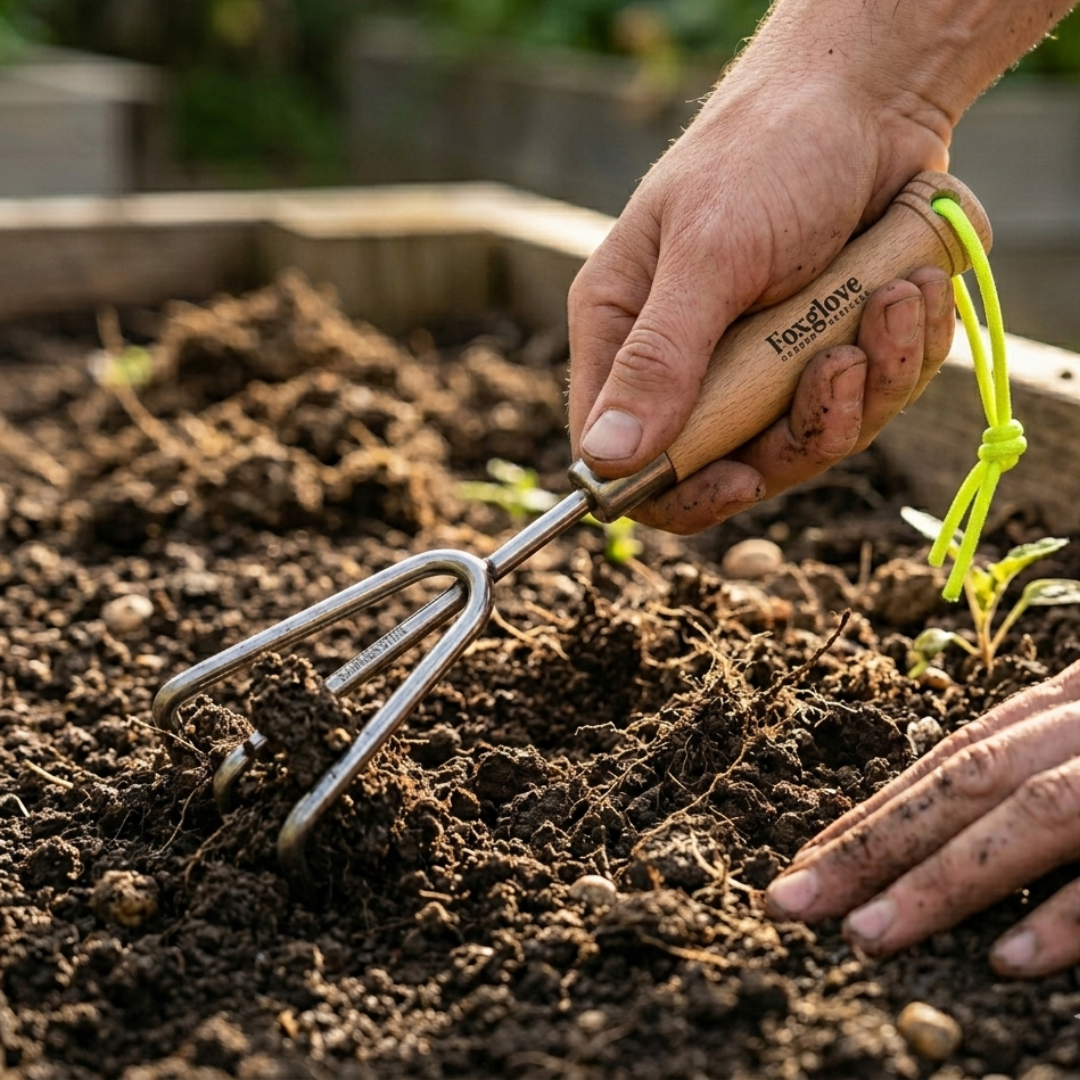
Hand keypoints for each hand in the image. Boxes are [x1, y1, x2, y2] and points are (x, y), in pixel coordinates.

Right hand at [567, 65, 949, 533]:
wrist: (871, 97)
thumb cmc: (767, 151)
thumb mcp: (709, 253)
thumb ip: (659, 357)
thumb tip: (604, 457)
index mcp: (626, 334)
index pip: (625, 456)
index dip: (678, 489)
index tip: (741, 478)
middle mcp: (689, 361)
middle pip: (730, 462)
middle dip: (801, 427)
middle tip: (838, 362)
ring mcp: (762, 363)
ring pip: (810, 437)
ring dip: (867, 381)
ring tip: (890, 298)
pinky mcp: (826, 352)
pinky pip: (867, 400)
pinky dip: (900, 356)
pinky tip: (909, 291)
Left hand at [764, 660, 1079, 977]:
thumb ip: (1031, 768)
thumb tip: (946, 829)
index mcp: (1060, 708)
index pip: (948, 760)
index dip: (872, 812)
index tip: (802, 864)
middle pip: (961, 782)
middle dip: (872, 845)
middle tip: (791, 904)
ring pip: (1026, 816)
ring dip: (939, 879)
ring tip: (863, 936)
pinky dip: (1065, 916)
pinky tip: (1006, 959)